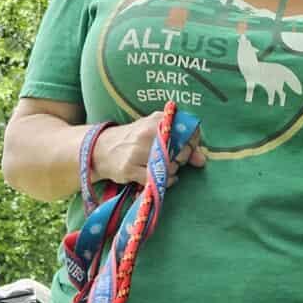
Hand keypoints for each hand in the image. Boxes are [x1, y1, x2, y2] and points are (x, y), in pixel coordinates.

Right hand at [89, 116, 205, 186]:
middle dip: (182, 159)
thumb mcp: (155, 133)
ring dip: (171, 172)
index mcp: (156, 120)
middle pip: (181, 151)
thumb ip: (181, 143)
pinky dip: (163, 182)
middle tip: (173, 160)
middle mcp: (147, 133)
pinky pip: (157, 179)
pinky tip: (158, 177)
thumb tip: (202, 160)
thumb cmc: (133, 141)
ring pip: (170, 167)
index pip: (188, 130)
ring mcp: (137, 151)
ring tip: (162, 168)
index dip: (193, 142)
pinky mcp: (130, 168)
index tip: (189, 148)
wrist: (101, 149)